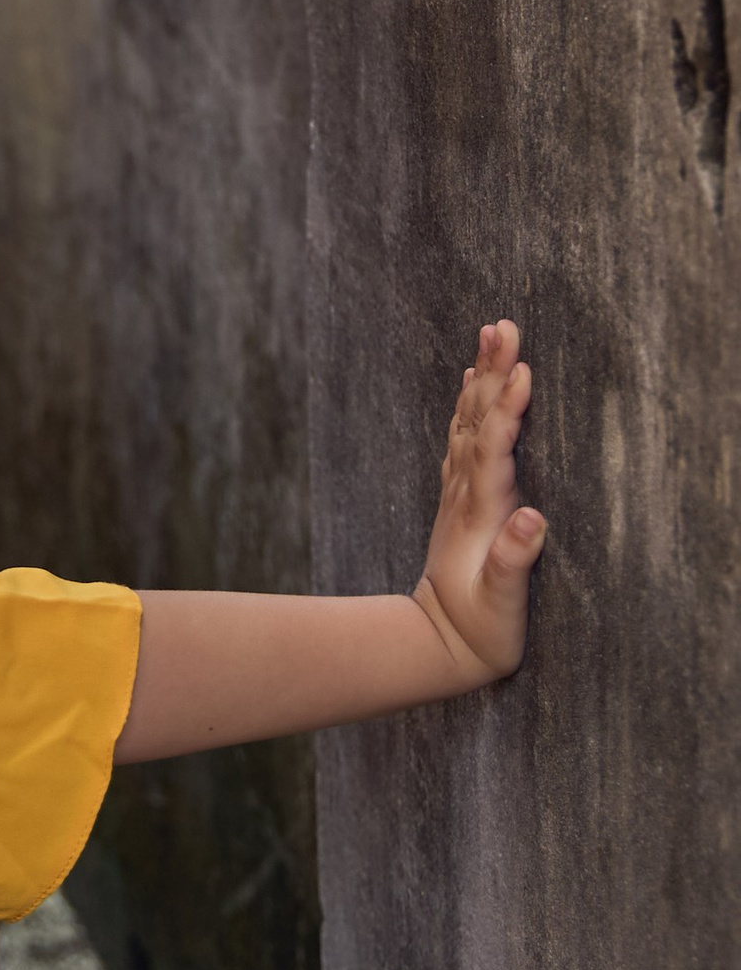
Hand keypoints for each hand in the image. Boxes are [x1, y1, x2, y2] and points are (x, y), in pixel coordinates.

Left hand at [411, 320, 546, 685]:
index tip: (521, 371)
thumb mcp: (500, 608)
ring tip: (492, 332)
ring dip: (482, 376)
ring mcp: (462, 492)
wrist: (437, 644)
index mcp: (481, 513)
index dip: (507, 411)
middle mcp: (468, 493)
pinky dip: (472, 404)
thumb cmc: (479, 631)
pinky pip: (466, 437)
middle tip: (503, 324)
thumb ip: (514, 564)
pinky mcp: (464, 497)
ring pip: (470, 421)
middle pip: (479, 421)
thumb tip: (533, 519)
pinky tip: (474, 380)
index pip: (494, 450)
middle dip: (492, 372)